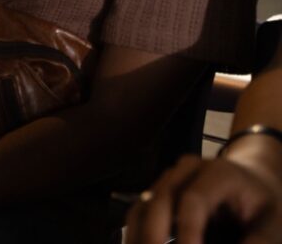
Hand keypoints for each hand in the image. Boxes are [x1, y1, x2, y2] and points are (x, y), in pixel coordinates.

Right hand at [125, 154, 281, 243]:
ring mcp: (168, 179)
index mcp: (219, 173)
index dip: (187, 230)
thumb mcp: (273, 223)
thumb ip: (258, 242)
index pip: (193, 200)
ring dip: (140, 237)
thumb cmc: (264, 204)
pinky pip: (140, 213)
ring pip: (144, 205)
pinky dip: (138, 236)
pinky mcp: (158, 193)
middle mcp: (186, 170)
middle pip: (160, 199)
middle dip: (155, 235)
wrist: (252, 179)